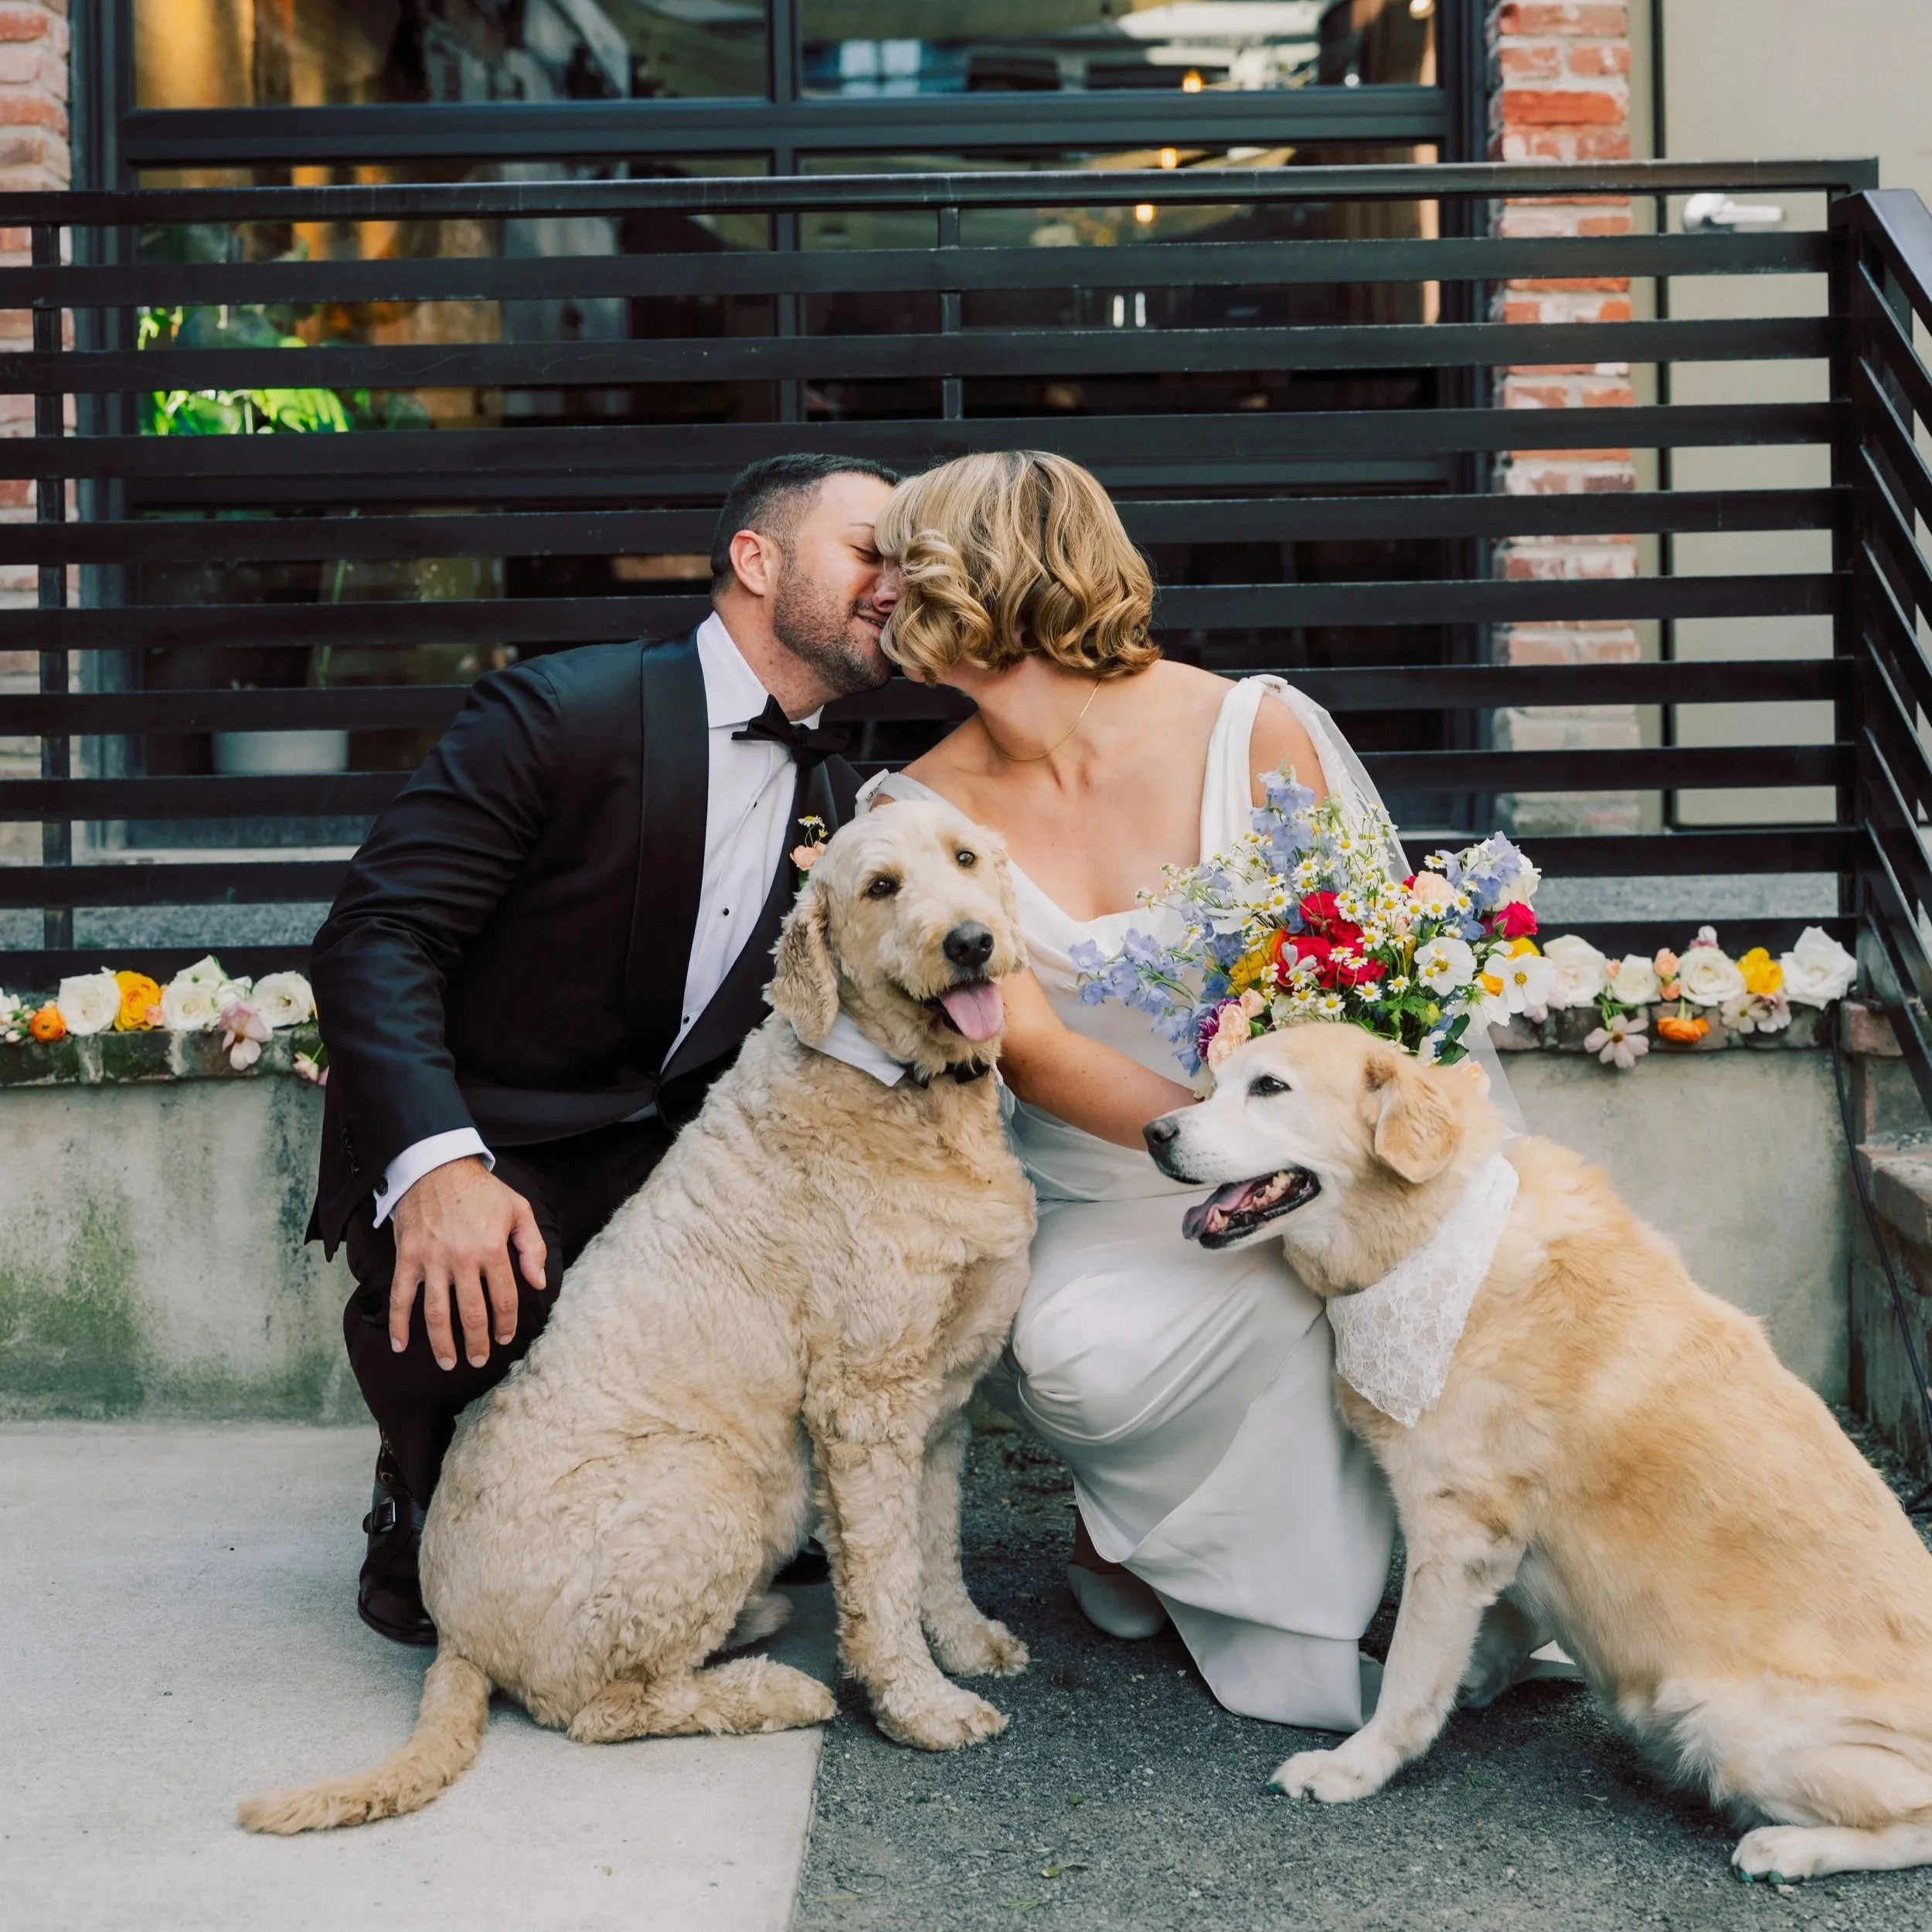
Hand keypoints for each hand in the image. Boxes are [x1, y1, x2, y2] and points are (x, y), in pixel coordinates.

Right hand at [388, 1156, 548, 1370]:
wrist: (436, 1167)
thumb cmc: (481, 1191)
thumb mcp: (518, 1209)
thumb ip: (532, 1247)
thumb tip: (538, 1283)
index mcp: (493, 1249)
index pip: (504, 1299)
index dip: (505, 1324)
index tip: (504, 1339)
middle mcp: (463, 1258)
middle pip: (472, 1313)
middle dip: (477, 1342)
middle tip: (479, 1360)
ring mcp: (432, 1260)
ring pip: (437, 1313)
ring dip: (443, 1343)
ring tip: (449, 1363)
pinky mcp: (408, 1257)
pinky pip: (401, 1297)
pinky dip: (398, 1323)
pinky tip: (400, 1345)